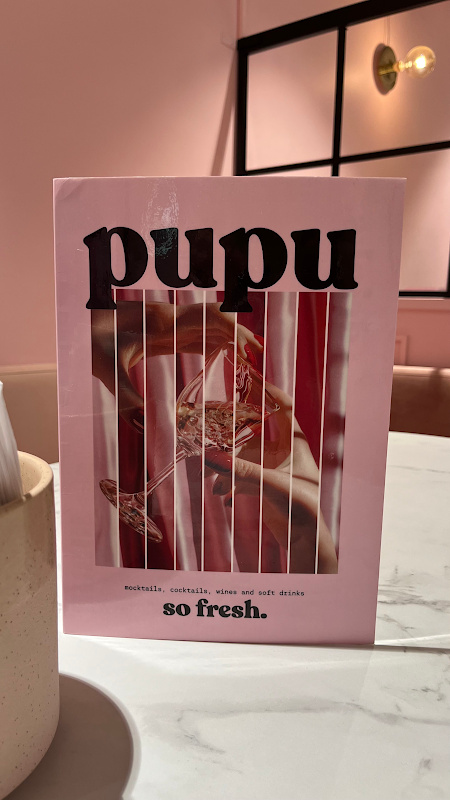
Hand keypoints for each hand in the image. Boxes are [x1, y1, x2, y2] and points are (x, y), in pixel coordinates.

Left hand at [91, 301, 262, 431]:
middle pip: (216, 321)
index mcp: (163, 322)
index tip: (253, 352)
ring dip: (230, 340)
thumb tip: (146, 426)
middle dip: (241, 337)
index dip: (236, 332)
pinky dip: (214, 344)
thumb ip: (127, 398)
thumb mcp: (106, 370)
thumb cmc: (87, 343)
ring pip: (209, 327)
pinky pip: (195, 334)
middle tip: (261, 360)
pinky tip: (225, 356)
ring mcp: (166, 323)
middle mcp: (170, 319)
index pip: (212, 319)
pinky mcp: (161, 332)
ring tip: (251, 361)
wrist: (72, 326)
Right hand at [205, 383, 337, 573]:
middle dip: (230, 433)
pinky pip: (241, 476)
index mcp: (295, 442)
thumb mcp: (269, 486)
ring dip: (226, 466)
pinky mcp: (265, 485)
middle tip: (207, 426)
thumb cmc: (301, 509)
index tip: (247, 375)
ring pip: (243, 456)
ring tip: (210, 478)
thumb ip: (239, 472)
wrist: (306, 542)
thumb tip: (209, 458)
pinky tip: (222, 497)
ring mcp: (273, 468)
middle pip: (253, 431)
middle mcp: (284, 451)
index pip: (282, 406)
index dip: (266, 389)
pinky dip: (229, 483)